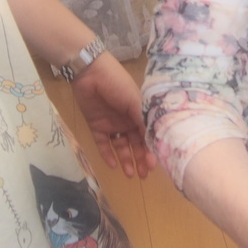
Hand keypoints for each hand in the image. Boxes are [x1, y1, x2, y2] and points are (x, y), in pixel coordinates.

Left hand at [71, 52, 156, 178]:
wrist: (90, 73)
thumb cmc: (117, 84)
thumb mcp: (135, 101)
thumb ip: (143, 121)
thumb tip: (157, 141)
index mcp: (139, 113)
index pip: (147, 136)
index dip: (151, 150)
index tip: (153, 165)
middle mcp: (127, 121)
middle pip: (135, 144)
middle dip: (140, 159)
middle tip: (142, 175)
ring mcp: (112, 124)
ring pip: (121, 147)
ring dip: (125, 160)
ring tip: (129, 175)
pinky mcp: (96, 126)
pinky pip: (103, 144)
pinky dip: (108, 155)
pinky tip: (113, 166)